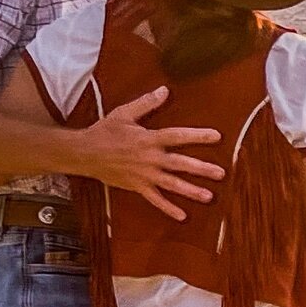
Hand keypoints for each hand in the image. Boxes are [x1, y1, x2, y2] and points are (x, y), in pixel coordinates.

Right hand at [70, 87, 222, 219]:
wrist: (84, 153)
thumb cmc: (105, 131)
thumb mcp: (124, 113)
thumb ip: (146, 103)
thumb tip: (165, 90)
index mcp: (148, 138)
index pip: (177, 136)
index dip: (197, 136)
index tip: (217, 136)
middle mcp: (149, 158)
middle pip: (180, 164)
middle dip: (201, 169)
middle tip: (221, 173)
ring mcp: (144, 174)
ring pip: (171, 184)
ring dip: (191, 191)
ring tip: (209, 196)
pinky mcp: (137, 186)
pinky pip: (155, 200)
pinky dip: (168, 208)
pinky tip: (183, 216)